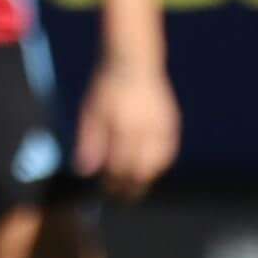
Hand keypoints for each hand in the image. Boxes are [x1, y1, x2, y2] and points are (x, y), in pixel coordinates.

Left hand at [75, 57, 180, 201]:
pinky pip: (170, 150)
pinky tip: (151, 168)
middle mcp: (146, 127)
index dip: (114, 182)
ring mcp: (163, 125)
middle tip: (122, 194)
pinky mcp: (172, 122)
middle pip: (141, 169)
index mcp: (123, 125)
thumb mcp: (90, 111)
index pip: (120, 165)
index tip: (107, 190)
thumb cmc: (107, 87)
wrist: (135, 62)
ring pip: (159, 163)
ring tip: (136, 184)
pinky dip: (161, 163)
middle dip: (132, 185)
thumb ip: (89, 142)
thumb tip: (86, 171)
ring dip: (147, 176)